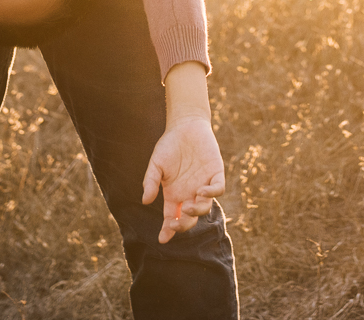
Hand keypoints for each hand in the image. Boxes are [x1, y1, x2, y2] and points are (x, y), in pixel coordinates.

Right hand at [141, 116, 224, 244]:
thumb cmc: (169, 145)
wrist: (185, 125)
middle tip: (175, 225)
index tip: (163, 239)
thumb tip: (145, 201)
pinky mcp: (216, 173)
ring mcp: (204, 184)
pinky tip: (201, 191)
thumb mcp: (156, 164)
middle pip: (189, 218)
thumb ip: (151, 182)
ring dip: (196, 211)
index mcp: (174, 195)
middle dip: (183, 226)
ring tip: (187, 207)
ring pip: (205, 207)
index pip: (172, 218)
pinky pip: (218, 189)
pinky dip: (212, 193)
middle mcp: (190, 194)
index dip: (168, 230)